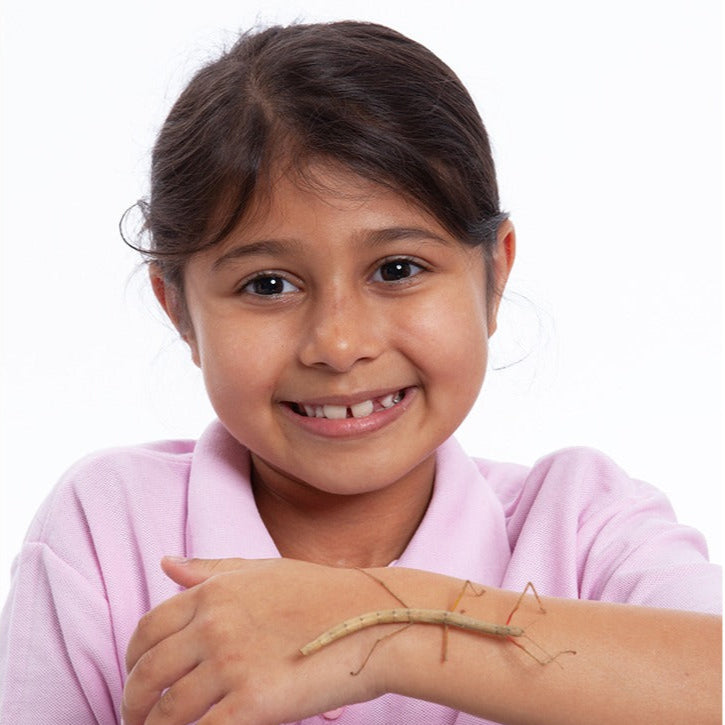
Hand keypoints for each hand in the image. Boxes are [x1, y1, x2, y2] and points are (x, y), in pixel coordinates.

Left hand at [122, 557, 384, 724]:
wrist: (373, 617)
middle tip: (136, 717)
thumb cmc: (321, 592)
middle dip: (133, 702)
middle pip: (148, 672)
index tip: (136, 679)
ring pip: (167, 711)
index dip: (132, 661)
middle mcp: (215, 624)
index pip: (147, 630)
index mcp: (214, 591)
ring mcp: (232, 664)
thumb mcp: (262, 570)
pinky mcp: (252, 703)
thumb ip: (210, 569)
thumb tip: (166, 563)